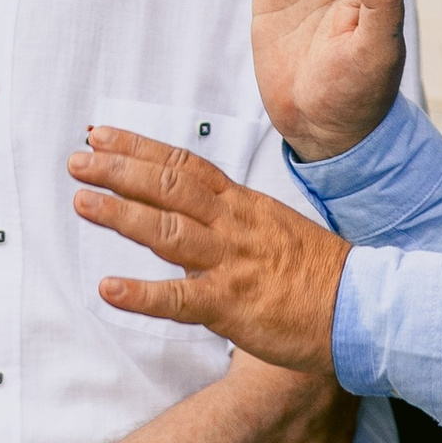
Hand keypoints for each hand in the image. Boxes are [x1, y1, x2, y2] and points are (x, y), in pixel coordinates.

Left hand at [71, 128, 349, 370]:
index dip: (140, 149)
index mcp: (244, 205)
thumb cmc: (321, 274)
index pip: (186, 164)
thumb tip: (196, 219)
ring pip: (167, 230)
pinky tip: (108, 288)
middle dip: (119, 170)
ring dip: (121, 214)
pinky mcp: (232, 305)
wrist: (362, 307)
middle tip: (79, 159)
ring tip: (82, 202)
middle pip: (169, 186)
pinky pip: (179, 299)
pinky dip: (141, 294)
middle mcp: (233, 226)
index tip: (104, 135)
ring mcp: (231, 263)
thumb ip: (234, 222)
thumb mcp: (276, 229)